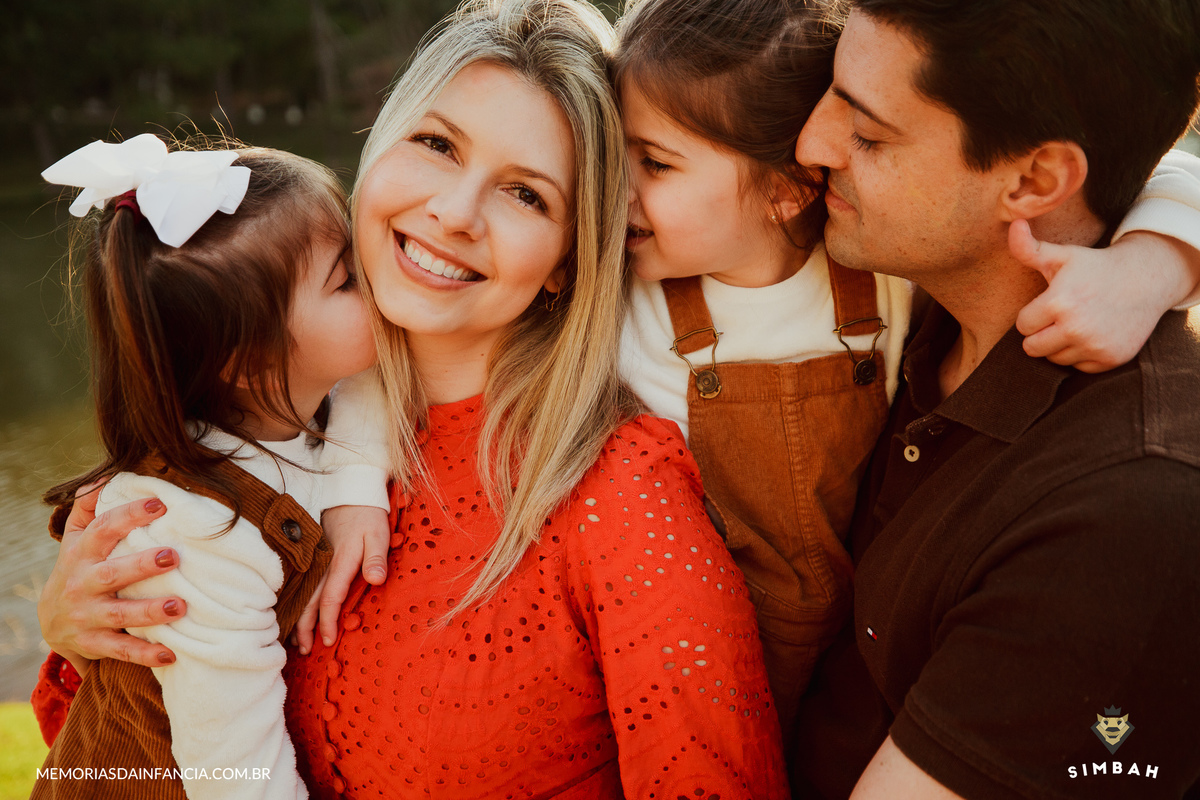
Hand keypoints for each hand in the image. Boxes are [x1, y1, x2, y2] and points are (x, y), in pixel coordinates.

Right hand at [38, 485, 185, 673]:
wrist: (51, 621)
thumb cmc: (78, 568)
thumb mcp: (76, 538)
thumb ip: (88, 506)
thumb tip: (105, 475)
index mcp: (82, 553)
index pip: (103, 530)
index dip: (129, 515)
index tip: (159, 504)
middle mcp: (83, 584)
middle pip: (112, 573)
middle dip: (142, 565)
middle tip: (173, 556)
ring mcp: (87, 616)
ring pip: (119, 614)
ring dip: (149, 611)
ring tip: (180, 606)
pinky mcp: (94, 644)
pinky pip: (121, 651)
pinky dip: (145, 654)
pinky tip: (171, 653)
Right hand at [293, 505, 389, 653]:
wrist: (350, 493)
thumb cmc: (368, 516)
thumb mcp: (378, 533)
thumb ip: (376, 557)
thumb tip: (376, 580)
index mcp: (340, 562)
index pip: (330, 599)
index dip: (328, 622)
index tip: (328, 641)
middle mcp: (324, 565)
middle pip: (310, 602)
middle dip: (305, 628)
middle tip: (305, 651)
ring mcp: (316, 561)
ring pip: (303, 595)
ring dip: (299, 618)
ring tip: (298, 640)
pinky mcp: (315, 557)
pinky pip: (304, 585)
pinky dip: (299, 603)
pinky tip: (297, 614)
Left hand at [1013, 221, 1199, 371]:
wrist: (1145, 280)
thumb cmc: (1095, 267)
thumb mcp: (1062, 255)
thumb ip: (1029, 248)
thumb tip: (1013, 224)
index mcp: (1059, 302)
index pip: (1022, 326)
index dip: (1032, 315)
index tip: (1048, 304)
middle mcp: (1076, 328)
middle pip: (1032, 348)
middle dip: (1040, 333)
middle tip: (1058, 317)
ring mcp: (1095, 346)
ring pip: (1054, 359)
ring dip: (1060, 345)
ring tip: (1076, 323)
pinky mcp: (1111, 359)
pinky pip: (1078, 367)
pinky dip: (1082, 355)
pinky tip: (1092, 334)